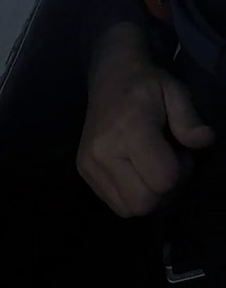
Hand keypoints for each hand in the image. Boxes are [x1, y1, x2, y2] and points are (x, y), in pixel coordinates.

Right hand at [78, 23, 214, 216]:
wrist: (109, 77)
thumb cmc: (148, 86)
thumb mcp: (176, 92)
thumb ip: (189, 118)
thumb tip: (203, 140)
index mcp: (128, 131)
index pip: (163, 181)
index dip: (182, 172)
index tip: (180, 151)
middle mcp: (102, 151)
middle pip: (145, 203)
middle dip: (165, 191)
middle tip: (168, 163)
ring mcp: (89, 163)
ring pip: (129, 209)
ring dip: (148, 196)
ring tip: (151, 168)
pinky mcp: (84, 170)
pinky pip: (116, 204)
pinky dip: (132, 196)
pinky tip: (137, 172)